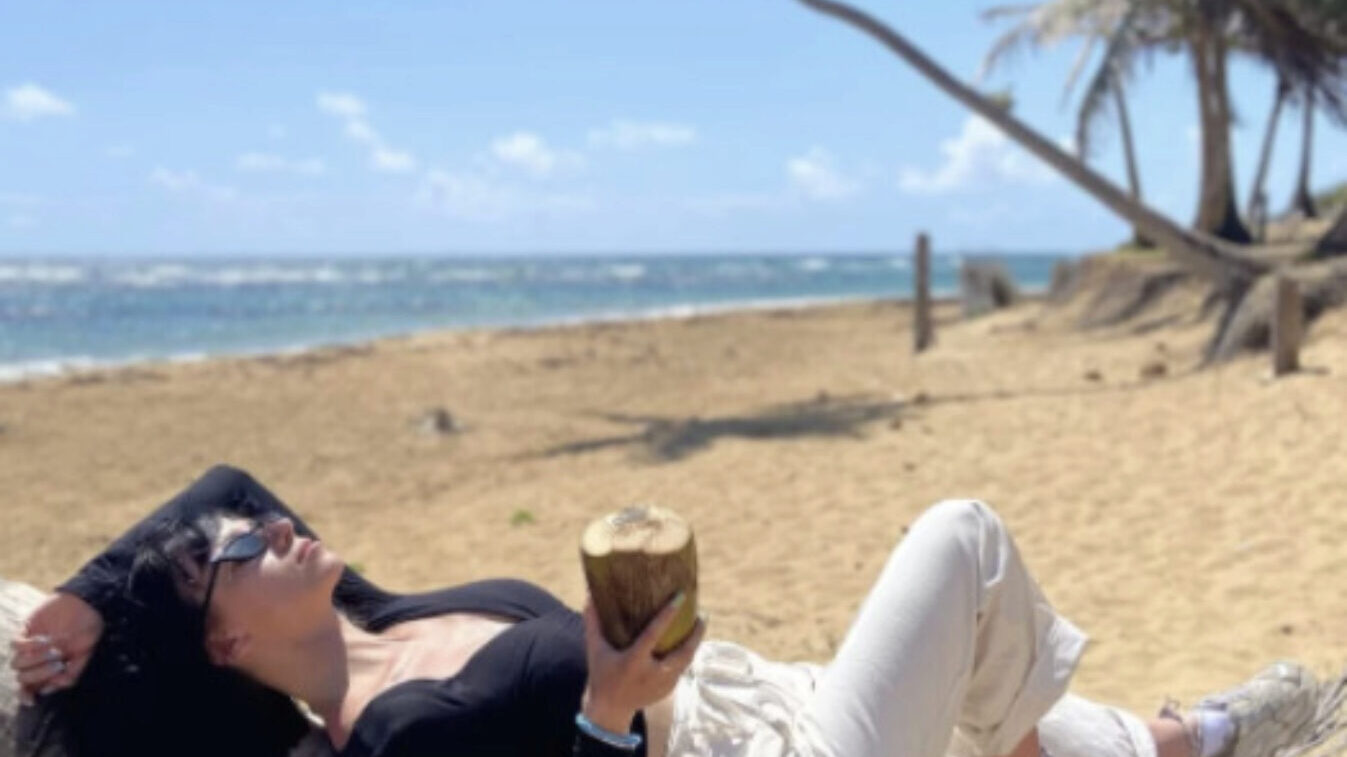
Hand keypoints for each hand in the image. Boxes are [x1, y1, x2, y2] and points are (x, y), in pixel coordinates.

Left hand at [8, 592, 103, 704]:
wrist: (86, 604)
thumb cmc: (87, 630)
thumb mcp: (84, 655)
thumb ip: (71, 674)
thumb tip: (47, 690)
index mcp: (47, 669)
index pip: (28, 688)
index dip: (26, 696)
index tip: (33, 701)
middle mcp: (34, 660)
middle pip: (22, 678)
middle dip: (40, 674)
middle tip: (59, 662)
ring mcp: (27, 645)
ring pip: (17, 664)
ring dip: (36, 660)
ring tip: (56, 649)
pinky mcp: (24, 630)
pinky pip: (16, 645)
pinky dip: (30, 646)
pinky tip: (46, 639)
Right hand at [581, 592, 705, 733]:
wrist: (610, 710)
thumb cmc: (601, 674)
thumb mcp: (595, 649)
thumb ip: (593, 623)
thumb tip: (590, 596)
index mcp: (634, 661)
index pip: (654, 634)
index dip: (668, 615)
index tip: (681, 597)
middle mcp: (652, 673)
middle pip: (682, 652)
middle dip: (696, 634)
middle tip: (702, 615)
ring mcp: (662, 684)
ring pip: (686, 661)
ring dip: (695, 643)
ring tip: (699, 625)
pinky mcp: (668, 690)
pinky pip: (681, 669)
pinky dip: (687, 654)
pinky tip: (689, 642)